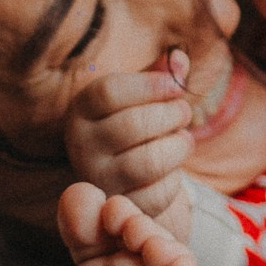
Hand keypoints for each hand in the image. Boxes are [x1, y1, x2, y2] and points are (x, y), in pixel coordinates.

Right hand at [62, 50, 195, 239]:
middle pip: (133, 125)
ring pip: (149, 161)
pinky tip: (172, 168)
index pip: (109, 92)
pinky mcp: (121, 205)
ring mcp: (99, 179)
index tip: (176, 85)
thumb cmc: (133, 126)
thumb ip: (160, 74)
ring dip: (178, 146)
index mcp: (81, 111)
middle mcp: (81, 145)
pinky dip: (175, 178)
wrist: (121, 179)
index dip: (151, 84)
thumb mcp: (139, 96)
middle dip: (172, 115)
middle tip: (184, 112)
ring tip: (183, 138)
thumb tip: (179, 59)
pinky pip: (158, 192)